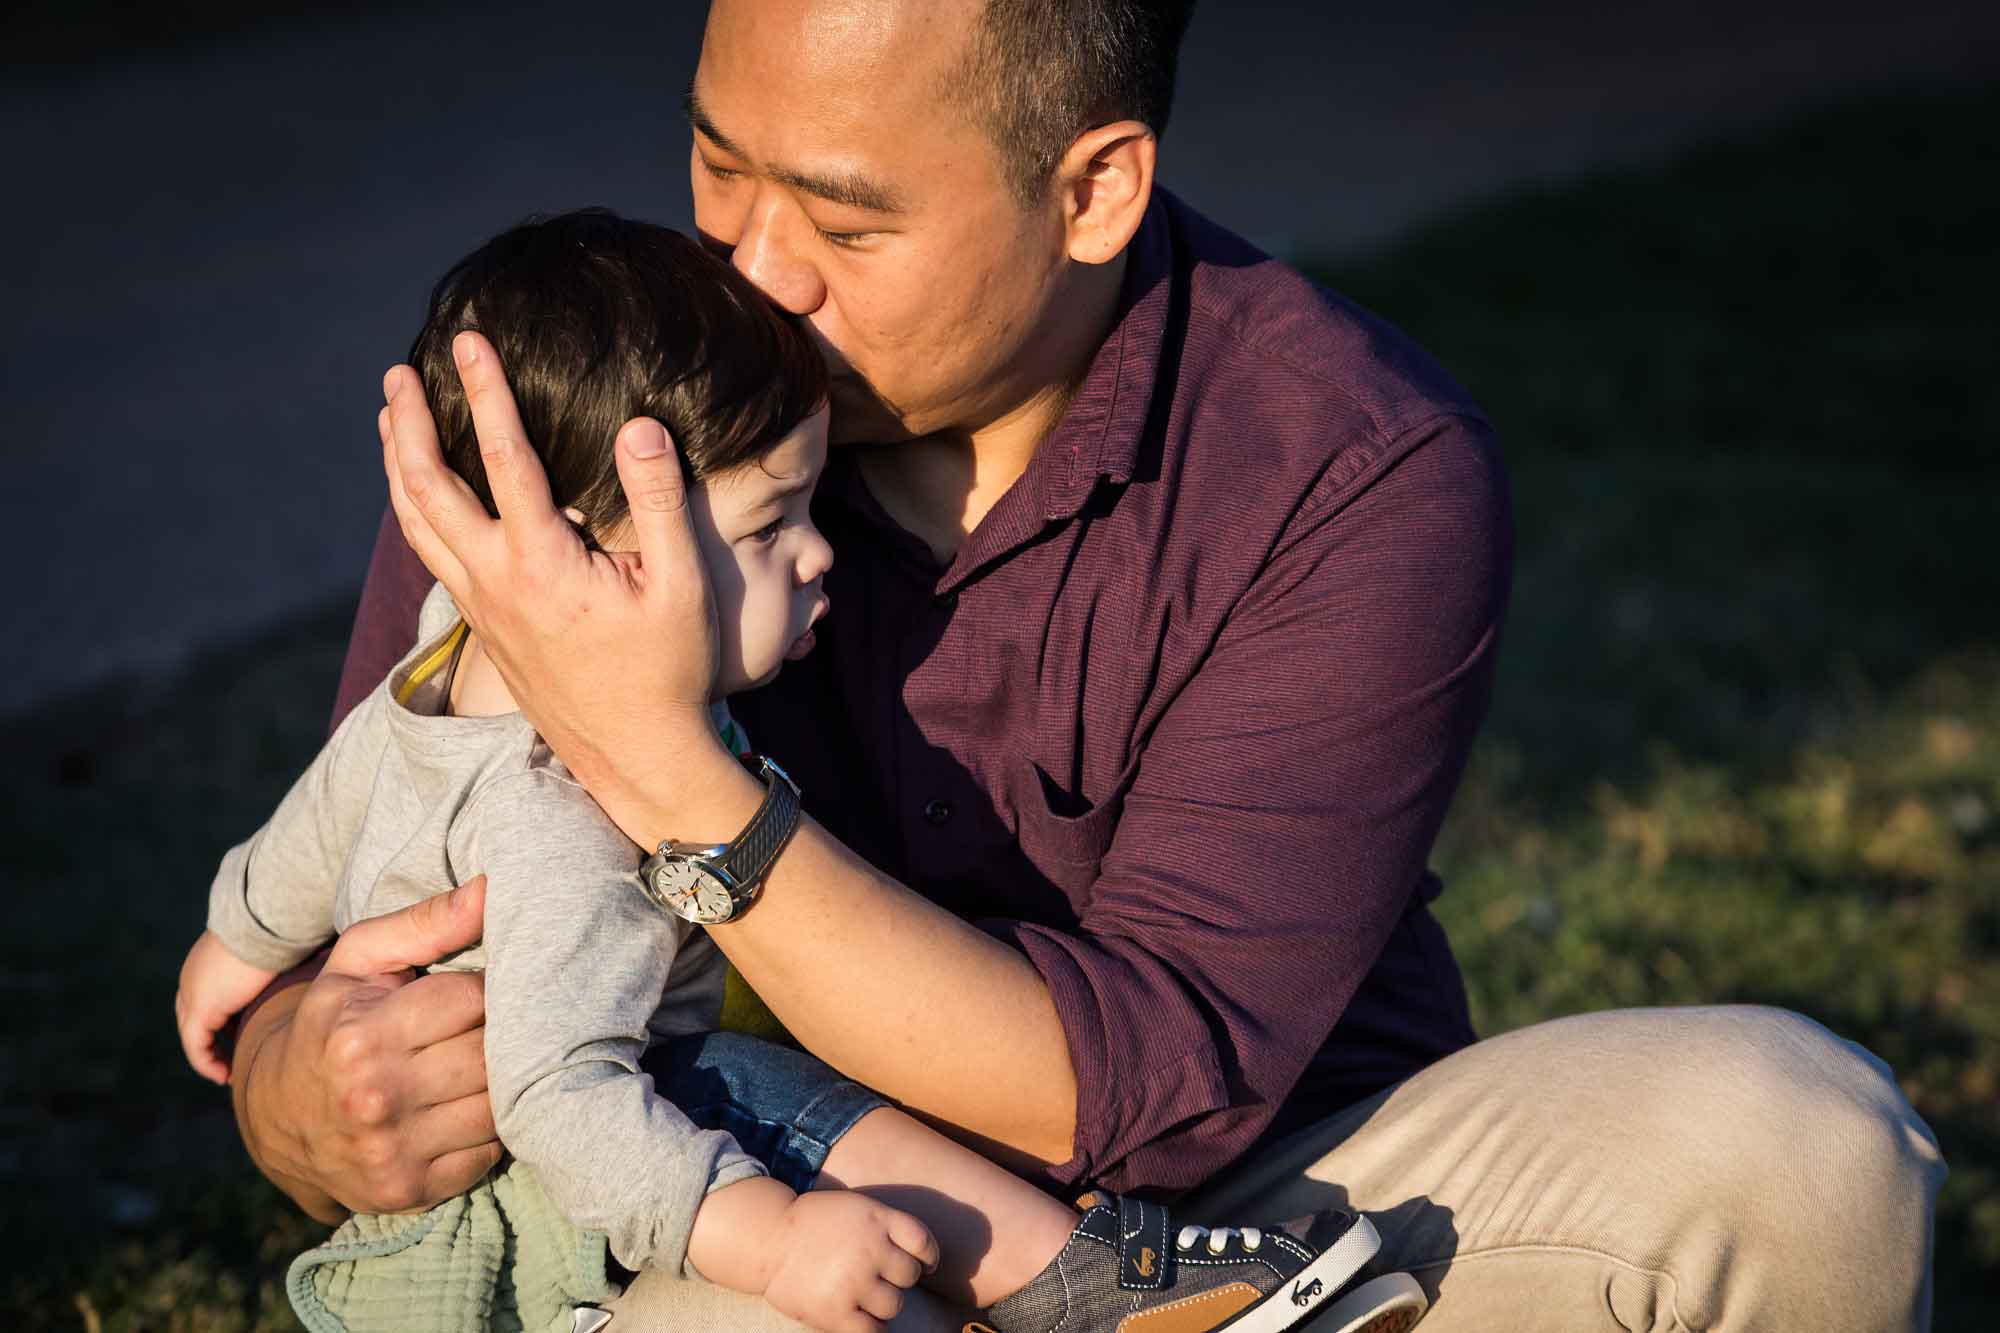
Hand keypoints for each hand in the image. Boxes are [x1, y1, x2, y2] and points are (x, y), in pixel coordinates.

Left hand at [176, 931, 278, 1083]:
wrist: (267, 921)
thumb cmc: (280, 928)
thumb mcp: (274, 949)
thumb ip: (277, 965)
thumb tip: (310, 969)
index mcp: (206, 962)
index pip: (205, 998)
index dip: (219, 1020)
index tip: (239, 1037)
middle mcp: (192, 978)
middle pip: (193, 1019)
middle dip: (210, 1041)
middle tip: (230, 1059)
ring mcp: (193, 994)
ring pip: (193, 1035)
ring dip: (209, 1056)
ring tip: (227, 1073)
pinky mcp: (200, 1009)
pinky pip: (196, 1047)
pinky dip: (207, 1063)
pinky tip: (223, 1075)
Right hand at [234, 879, 500, 1219]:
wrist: (277, 1116)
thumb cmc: (331, 1021)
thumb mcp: (359, 962)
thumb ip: (424, 923)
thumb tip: (492, 889)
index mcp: (362, 1035)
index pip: (475, 1000)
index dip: (484, 991)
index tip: (476, 992)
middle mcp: (376, 1097)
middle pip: (492, 1053)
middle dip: (498, 1035)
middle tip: (487, 1028)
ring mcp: (393, 1151)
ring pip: (499, 1103)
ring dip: (499, 1082)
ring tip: (474, 1065)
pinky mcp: (411, 1190)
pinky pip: (489, 1151)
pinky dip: (488, 1129)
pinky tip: (460, 1108)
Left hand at [378, 335, 726, 837]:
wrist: (636, 755)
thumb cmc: (671, 670)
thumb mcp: (683, 586)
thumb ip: (661, 501)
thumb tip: (640, 426)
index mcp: (543, 563)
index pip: (504, 458)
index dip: (485, 392)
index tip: (469, 341)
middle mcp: (496, 581)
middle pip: (427, 487)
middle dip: (410, 423)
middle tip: (401, 372)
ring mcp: (483, 606)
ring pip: (416, 523)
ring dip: (397, 464)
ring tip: (390, 417)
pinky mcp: (485, 626)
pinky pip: (431, 552)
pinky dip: (413, 508)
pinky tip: (417, 490)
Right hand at [764, 1190, 939, 1332]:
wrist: (768, 1239)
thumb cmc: (815, 1224)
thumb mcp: (855, 1207)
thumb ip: (888, 1226)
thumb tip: (927, 1262)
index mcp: (876, 1219)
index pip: (924, 1242)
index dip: (930, 1257)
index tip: (925, 1264)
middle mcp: (869, 1249)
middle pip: (910, 1276)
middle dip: (898, 1279)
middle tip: (878, 1277)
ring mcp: (853, 1282)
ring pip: (894, 1305)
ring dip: (884, 1304)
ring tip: (864, 1295)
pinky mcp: (835, 1312)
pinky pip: (872, 1331)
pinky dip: (873, 1328)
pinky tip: (862, 1318)